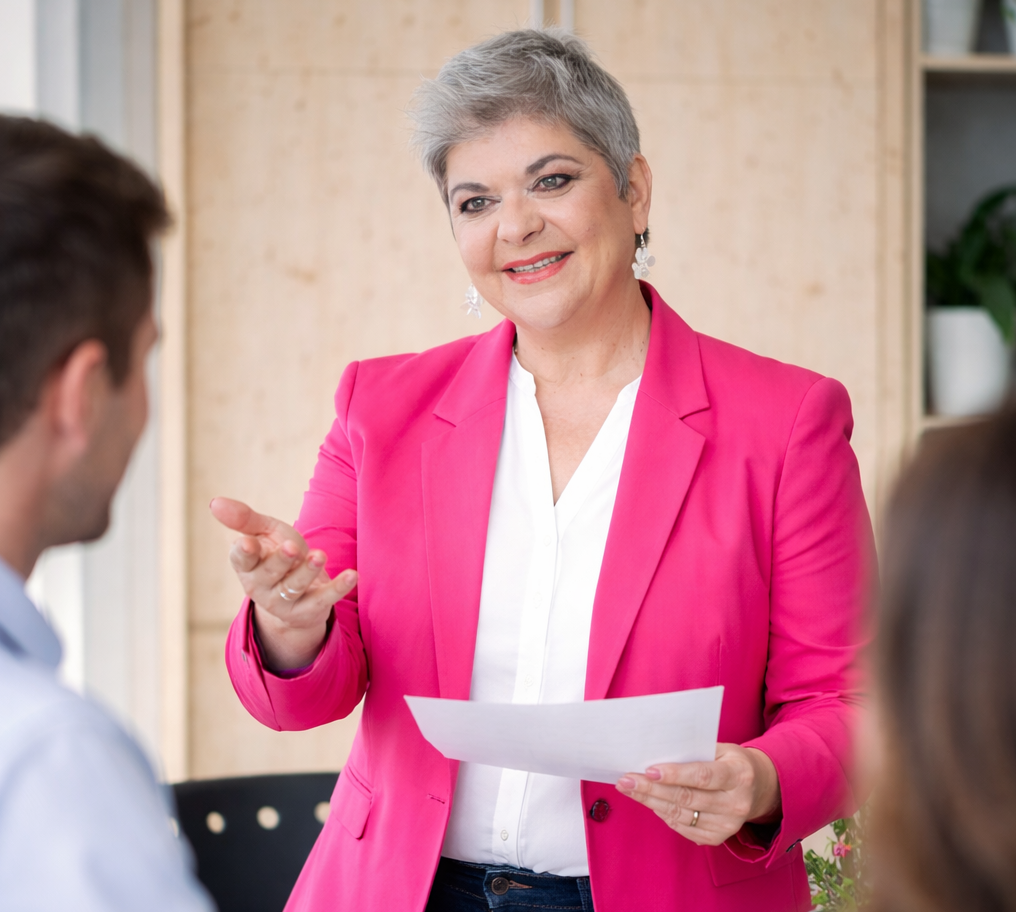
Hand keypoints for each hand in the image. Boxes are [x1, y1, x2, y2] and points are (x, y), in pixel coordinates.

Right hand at [210, 497, 356, 670]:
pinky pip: (324, 600)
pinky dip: (338, 588)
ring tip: (320, 555)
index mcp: (248, 566)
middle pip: (270, 573)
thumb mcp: (263, 534)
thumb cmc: (278, 555)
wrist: (298, 595)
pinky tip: (352, 575)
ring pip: (295, 587)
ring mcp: (285, 601)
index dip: (244, 553)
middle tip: (293, 547)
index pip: (242, 560)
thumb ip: (244, 519)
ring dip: (308, 571)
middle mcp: (262, 587)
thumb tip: (214, 502)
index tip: (246, 543)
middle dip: (281, 561)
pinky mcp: (310, 609)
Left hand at [615, 744, 780, 845]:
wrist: (759, 789)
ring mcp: (728, 825)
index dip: (674, 774)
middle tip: (626, 780)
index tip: (648, 770)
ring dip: (651, 802)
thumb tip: (656, 753)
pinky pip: (684, 827)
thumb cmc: (732, 762)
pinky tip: (649, 802)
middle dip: (652, 789)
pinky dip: (663, 814)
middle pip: (687, 798)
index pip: (702, 776)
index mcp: (739, 775)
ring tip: (629, 789)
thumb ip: (694, 752)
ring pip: (681, 815)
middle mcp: (736, 804)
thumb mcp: (721, 749)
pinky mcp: (718, 838)